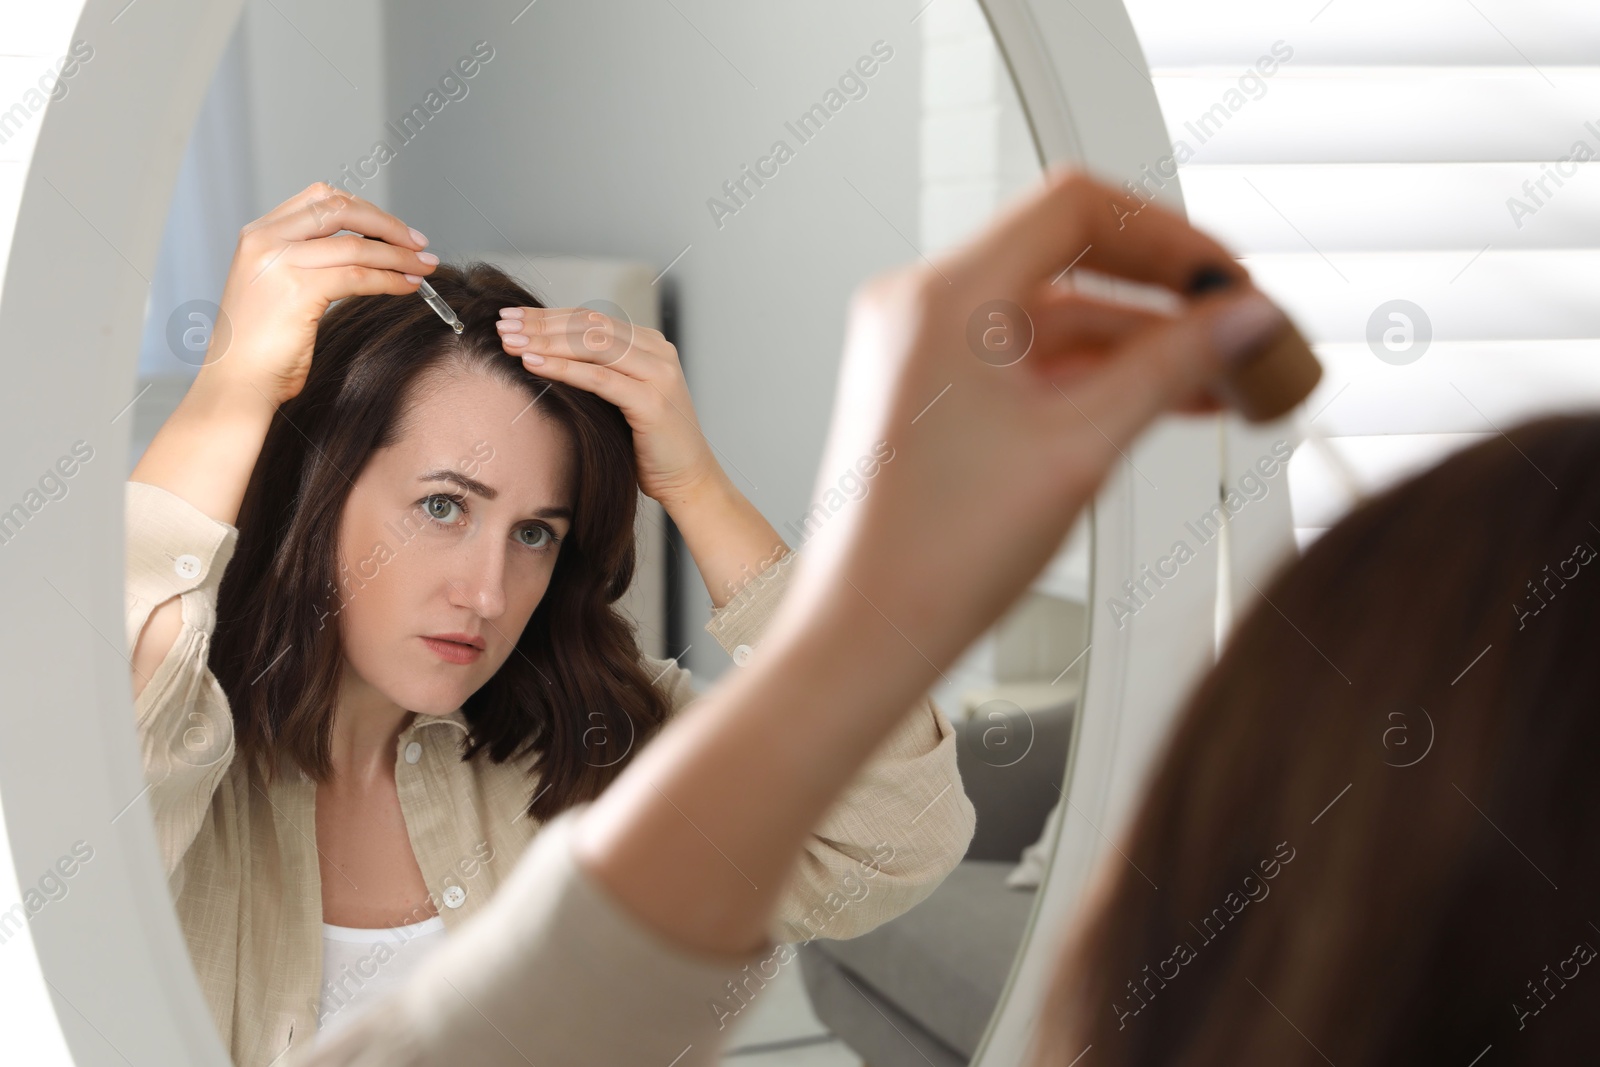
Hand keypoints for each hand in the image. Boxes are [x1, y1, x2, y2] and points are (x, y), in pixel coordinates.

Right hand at [199, 182, 436, 407]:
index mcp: (258, 233)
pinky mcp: (298, 290)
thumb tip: (362, 248)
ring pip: (355, 246)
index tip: (395, 228)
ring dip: (399, 256)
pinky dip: (390, 280)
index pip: (320, 198)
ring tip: (423, 268)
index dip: (366, 209)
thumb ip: (306, 259)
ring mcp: (279, 262)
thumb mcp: (276, 285)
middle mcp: (264, 239)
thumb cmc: (261, 344)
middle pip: (341, 210)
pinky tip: (407, 287)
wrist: (237, 381)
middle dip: (388, 225)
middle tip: (418, 244)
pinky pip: (358, 277)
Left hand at [494, 307, 718, 506]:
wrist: (687, 480)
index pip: (591, 318)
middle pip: (590, 325)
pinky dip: (564, 369)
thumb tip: (542, 352)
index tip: (512, 318)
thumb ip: (597, 371)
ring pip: (593, 345)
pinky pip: (600, 379)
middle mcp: (658, 352)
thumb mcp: (621, 398)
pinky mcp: (653, 402)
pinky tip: (533, 364)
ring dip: (546, 341)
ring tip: (511, 343)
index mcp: (650, 345)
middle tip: (503, 325)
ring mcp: (659, 375)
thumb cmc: (648, 445)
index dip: (549, 316)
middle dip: (541, 324)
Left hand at [773, 166, 1291, 681]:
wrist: (867, 635)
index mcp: (942, 298)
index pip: (1077, 209)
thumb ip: (1172, 368)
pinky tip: (1164, 400)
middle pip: (1069, 260)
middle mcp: (922, 310)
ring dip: (1139, 344)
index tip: (1230, 281)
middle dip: (1164, 298)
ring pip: (1055, 319)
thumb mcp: (1081, 448)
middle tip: (1242, 331)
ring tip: (1224, 378)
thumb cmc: (935, 556)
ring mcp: (923, 354)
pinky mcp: (933, 396)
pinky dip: (1094, 376)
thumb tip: (1244, 318)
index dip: (1169, 237)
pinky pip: (1029, 362)